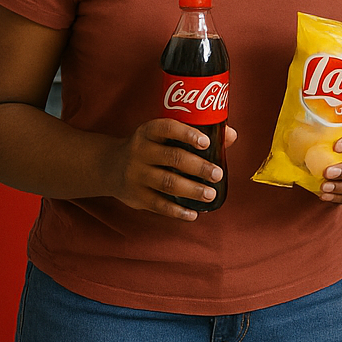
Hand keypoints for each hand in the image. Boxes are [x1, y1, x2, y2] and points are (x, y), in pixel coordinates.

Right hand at [101, 119, 236, 221]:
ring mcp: (136, 175)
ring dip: (192, 190)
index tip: (207, 142)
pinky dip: (177, 211)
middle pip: (172, 158)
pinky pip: (158, 205)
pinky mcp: (135, 196)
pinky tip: (193, 213)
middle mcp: (140, 151)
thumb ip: (196, 134)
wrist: (109, 166)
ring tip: (211, 194)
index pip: (167, 128)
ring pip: (167, 183)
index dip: (187, 134)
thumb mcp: (164, 136)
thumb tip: (231, 135)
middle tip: (218, 174)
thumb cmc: (151, 147)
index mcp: (149, 132)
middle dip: (198, 167)